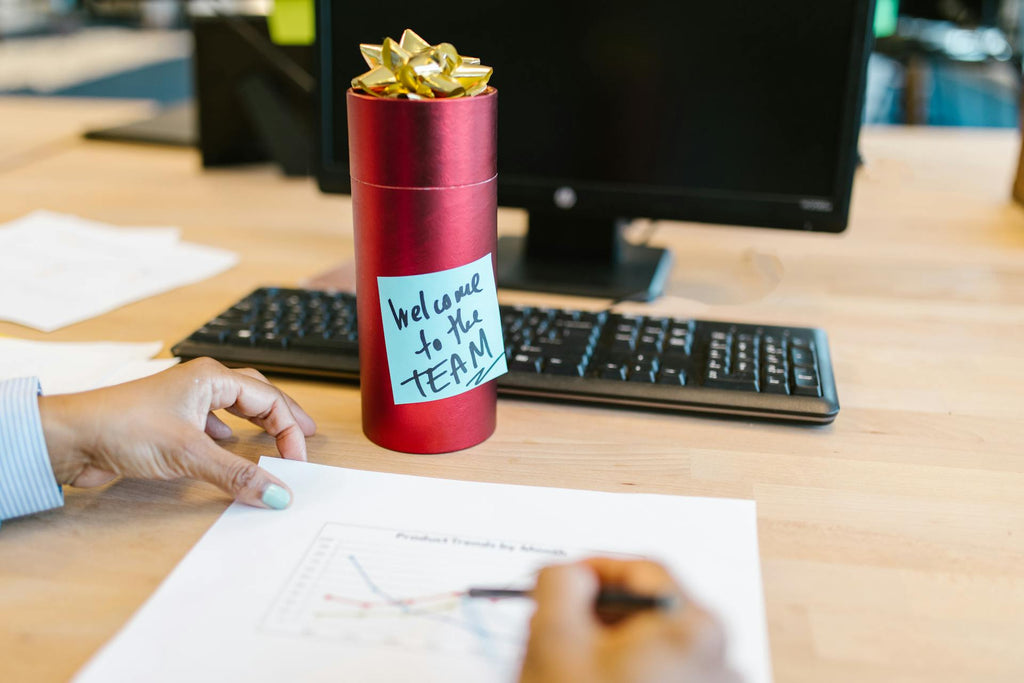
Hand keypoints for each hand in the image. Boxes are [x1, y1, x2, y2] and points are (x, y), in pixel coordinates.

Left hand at [38, 357, 316, 509]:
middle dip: (283, 417)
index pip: (269, 399)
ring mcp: (185, 402)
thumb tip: (277, 492)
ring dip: (257, 424)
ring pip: (235, 407)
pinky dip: (230, 436)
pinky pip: (213, 423)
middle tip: (305, 438)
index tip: (297, 460)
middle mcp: (201, 384)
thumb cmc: (121, 425)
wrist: (71, 438)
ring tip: (277, 440)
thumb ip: (237, 475)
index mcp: (211, 377)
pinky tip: (230, 446)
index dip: (290, 429)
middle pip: (257, 396)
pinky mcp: (170, 423)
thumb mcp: (189, 453)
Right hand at [519, 558, 740, 682]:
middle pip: (654, 612)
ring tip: (573, 675)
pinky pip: (668, 681)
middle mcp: (721, 659)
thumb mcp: (552, 640)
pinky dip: (633, 680)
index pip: (644, 569)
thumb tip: (570, 574)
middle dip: (602, 615)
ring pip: (658, 651)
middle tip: (559, 628)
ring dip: (613, 651)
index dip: (594, 567)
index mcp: (692, 626)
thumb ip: (559, 584)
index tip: (561, 580)